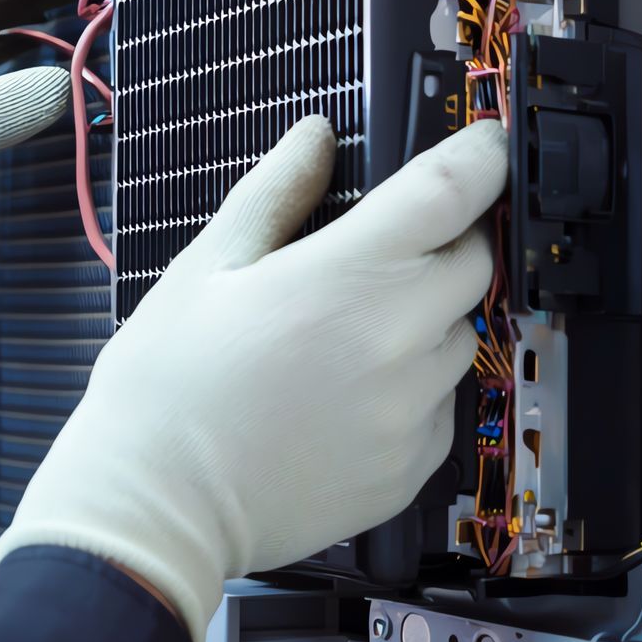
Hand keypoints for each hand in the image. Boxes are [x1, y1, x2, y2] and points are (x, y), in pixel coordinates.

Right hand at [0, 117, 507, 641]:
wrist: (159, 504)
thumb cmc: (168, 386)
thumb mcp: (206, 267)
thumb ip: (275, 192)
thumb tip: (315, 137)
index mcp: (347, 277)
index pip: (453, 191)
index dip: (480, 156)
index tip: (483, 144)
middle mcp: (397, 342)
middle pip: (474, 262)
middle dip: (447, 240)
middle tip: (388, 248)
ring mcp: (411, 411)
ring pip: (459, 336)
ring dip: (427, 317)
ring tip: (351, 333)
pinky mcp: (412, 467)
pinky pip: (443, 405)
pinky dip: (414, 387)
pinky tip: (351, 391)